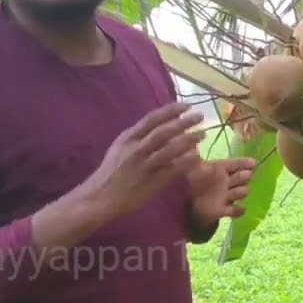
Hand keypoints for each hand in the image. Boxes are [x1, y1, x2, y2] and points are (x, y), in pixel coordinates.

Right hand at [77, 102, 204, 217]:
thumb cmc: (112, 172)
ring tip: (202, 134)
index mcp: (127, 138)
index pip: (151, 119)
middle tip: (200, 117)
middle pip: (163, 132)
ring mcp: (144, 166)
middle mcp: (136, 150)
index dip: (171, 111)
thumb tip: (161, 125)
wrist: (100, 197)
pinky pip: (172, 170)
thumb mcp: (120, 148)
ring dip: (188, 140)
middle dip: (184, 122)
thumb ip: (138, 137)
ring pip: (170, 149)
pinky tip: (197, 156)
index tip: (187, 106)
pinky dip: (186, 162)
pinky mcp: (151, 182)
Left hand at [188, 157, 255, 221]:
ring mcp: (226, 196)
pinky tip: (240, 208)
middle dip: (244, 176)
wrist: (182, 203)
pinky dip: (239, 210)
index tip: (253, 163)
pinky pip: (237, 210)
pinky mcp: (222, 210)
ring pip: (242, 192)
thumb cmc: (189, 182)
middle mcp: (226, 182)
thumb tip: (197, 154)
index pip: (235, 164)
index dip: (244, 163)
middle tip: (245, 175)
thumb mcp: (191, 169)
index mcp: (219, 170)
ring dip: (241, 192)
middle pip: (243, 177)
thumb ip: (195, 162)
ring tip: (235, 192)